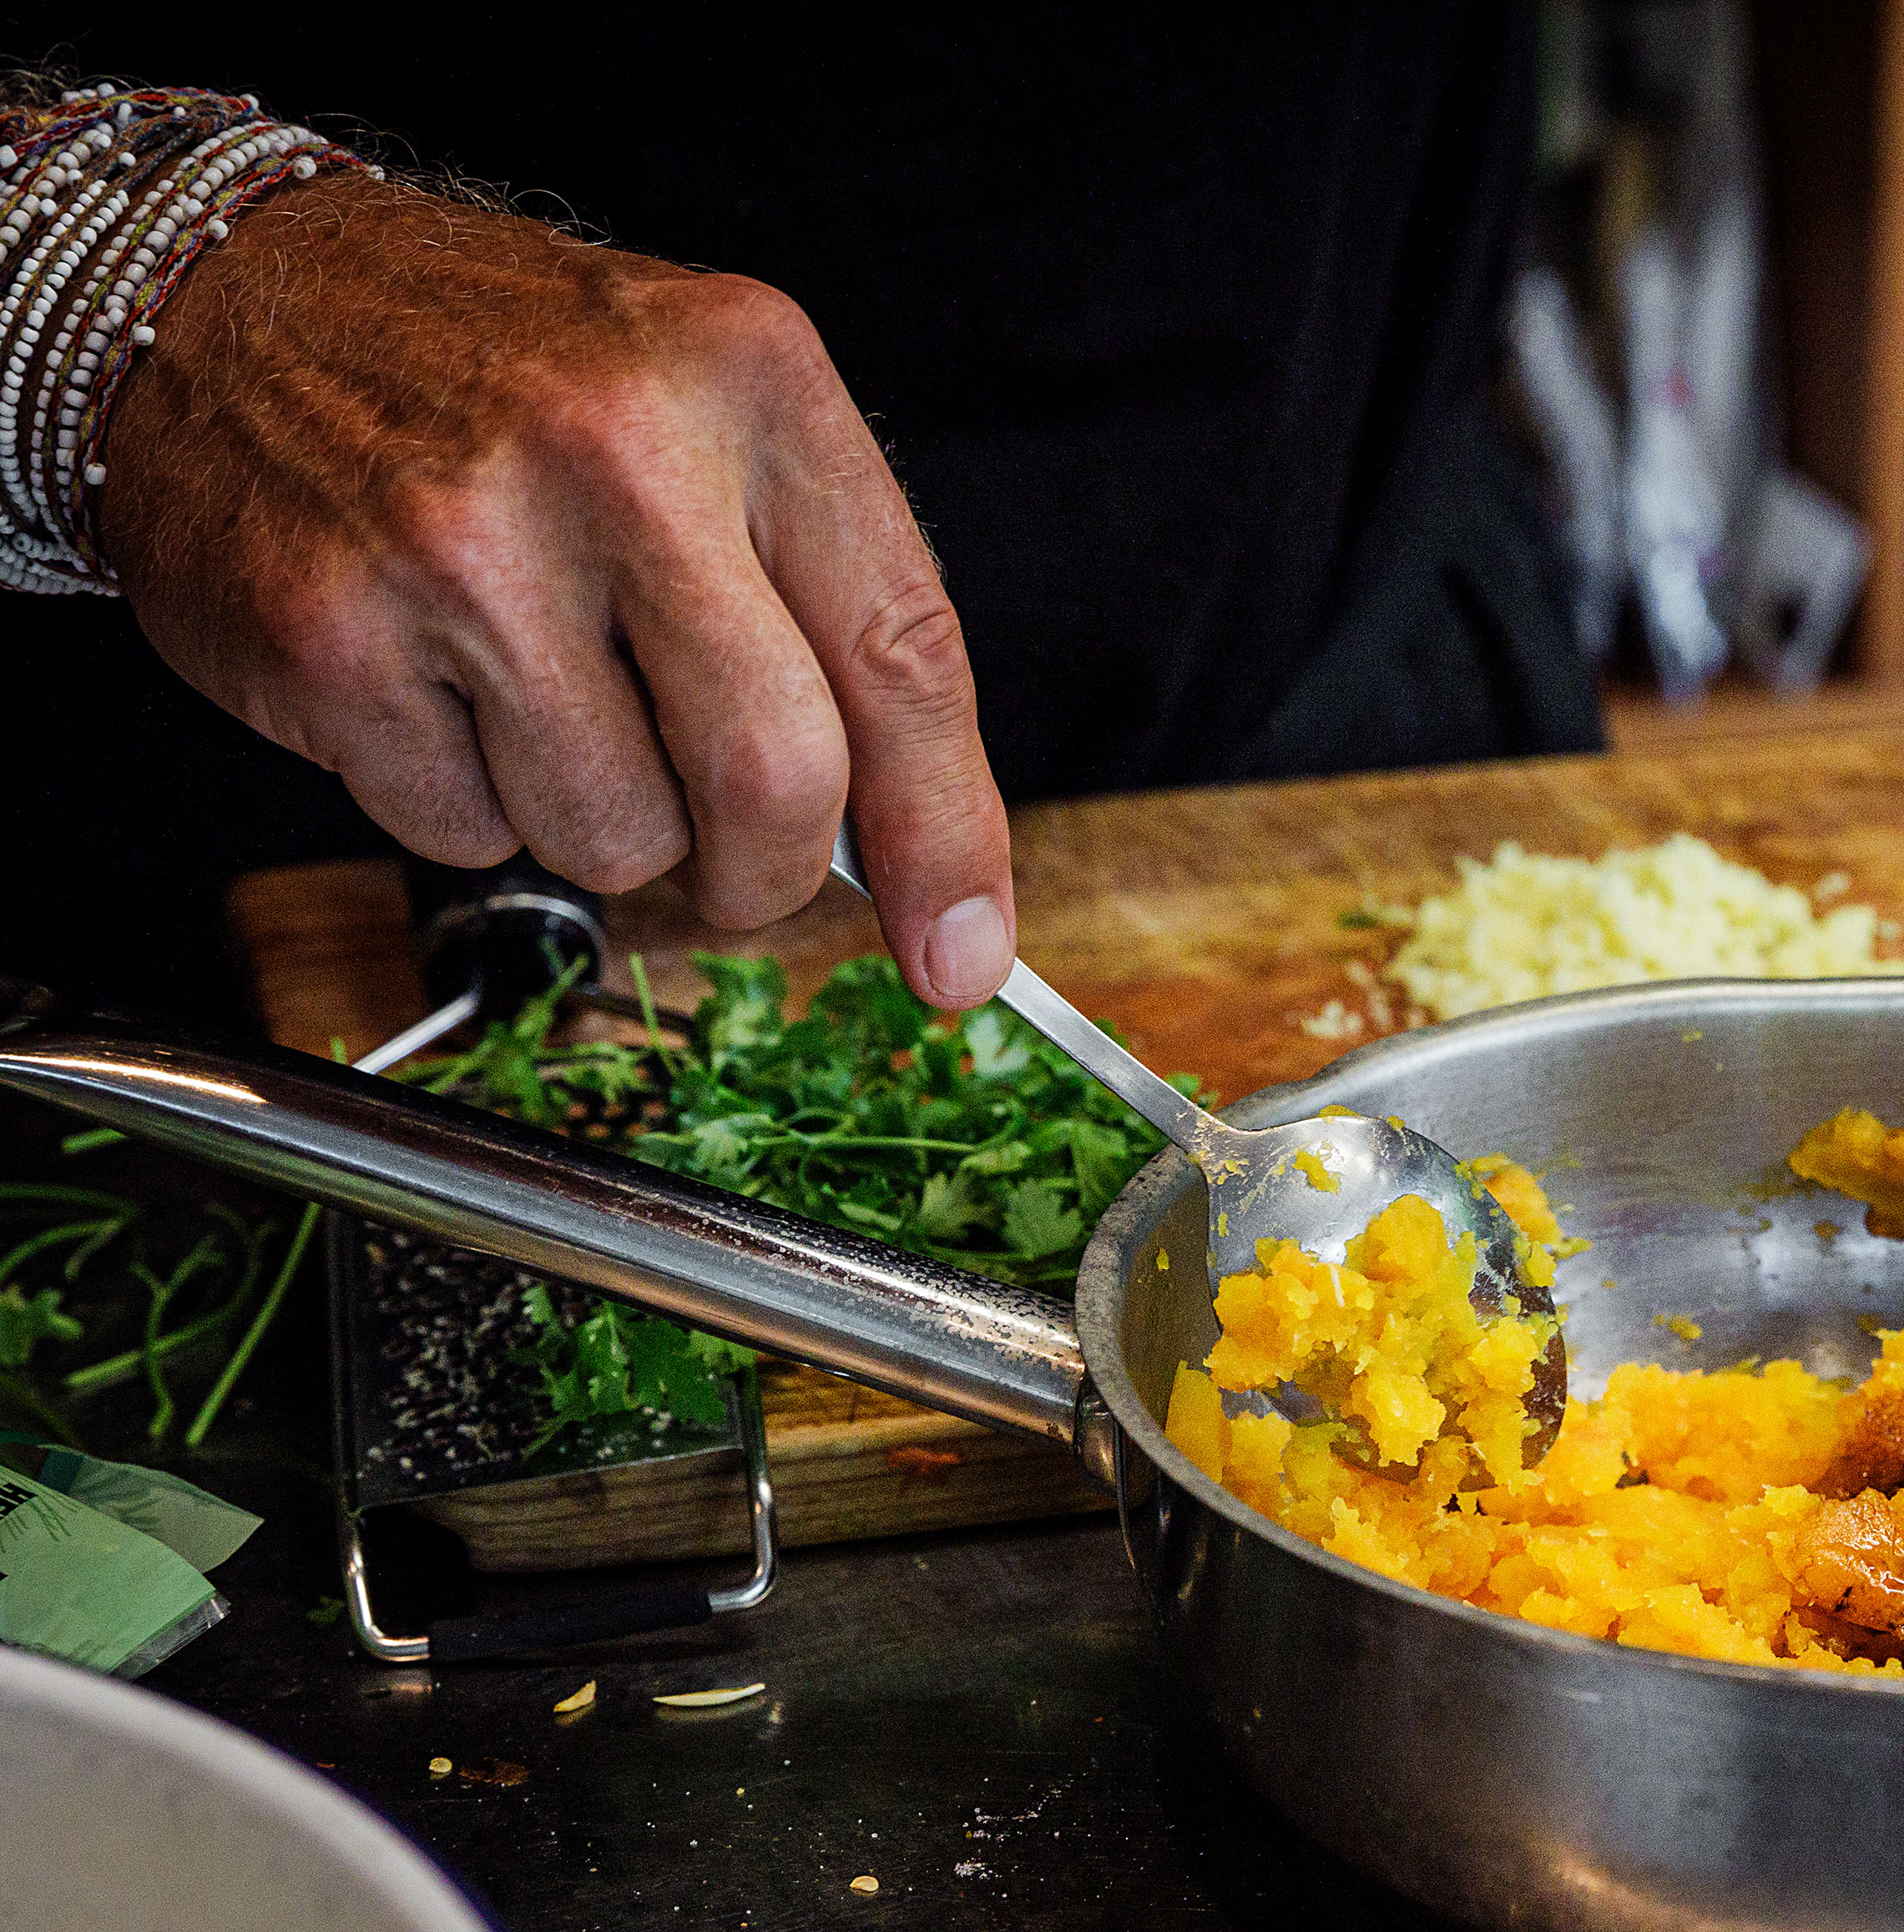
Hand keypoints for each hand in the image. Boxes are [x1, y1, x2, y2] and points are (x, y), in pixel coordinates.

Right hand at [99, 174, 1017, 1005]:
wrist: (224, 293)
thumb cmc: (499, 377)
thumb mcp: (709, 420)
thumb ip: (829, 619)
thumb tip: (934, 878)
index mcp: (750, 379)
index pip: (905, 656)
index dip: (947, 835)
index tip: (961, 949)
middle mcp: (617, 447)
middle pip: (776, 780)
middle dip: (762, 869)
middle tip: (730, 856)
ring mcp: (465, 543)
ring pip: (618, 836)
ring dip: (602, 824)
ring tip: (543, 696)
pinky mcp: (335, 635)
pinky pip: (467, 834)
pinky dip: (470, 805)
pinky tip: (439, 685)